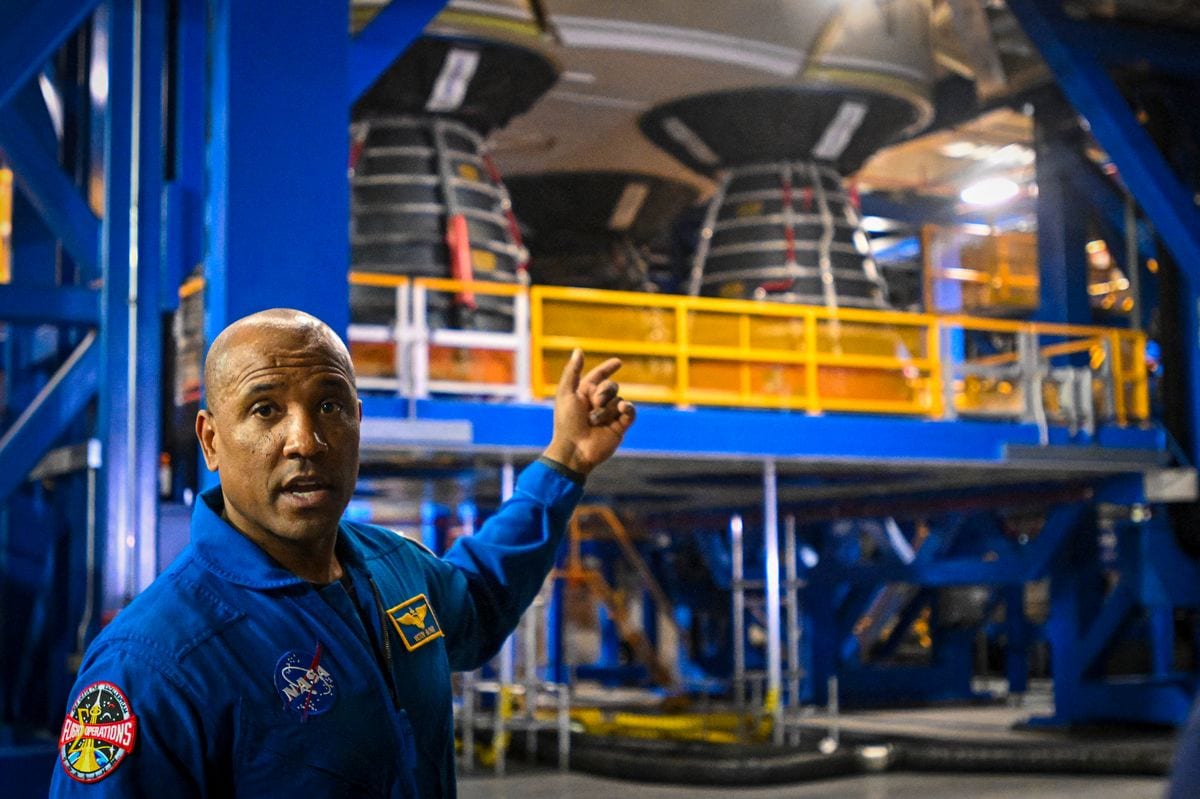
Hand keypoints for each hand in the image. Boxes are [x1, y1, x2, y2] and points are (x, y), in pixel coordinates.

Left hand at [542, 349, 635, 476]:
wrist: (575, 449)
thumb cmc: (566, 422)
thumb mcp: (565, 393)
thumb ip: (572, 371)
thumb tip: (578, 350)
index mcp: (583, 394)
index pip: (599, 376)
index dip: (607, 368)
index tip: (618, 362)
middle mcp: (598, 403)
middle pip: (611, 386)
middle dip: (604, 392)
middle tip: (594, 404)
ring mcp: (610, 415)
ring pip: (619, 400)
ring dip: (606, 410)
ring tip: (594, 422)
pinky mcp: (620, 426)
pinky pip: (630, 411)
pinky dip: (628, 409)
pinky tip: (622, 410)